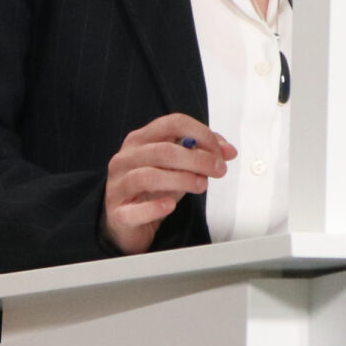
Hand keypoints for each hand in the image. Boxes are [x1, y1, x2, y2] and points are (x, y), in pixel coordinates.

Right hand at [102, 114, 233, 254]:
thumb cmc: (152, 189)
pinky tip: (170, 205)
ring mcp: (118, 185)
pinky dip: (155, 207)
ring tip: (201, 185)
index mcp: (140, 139)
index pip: (172, 124)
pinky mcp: (118, 212)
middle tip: (218, 169)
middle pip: (163, 151)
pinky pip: (134, 210)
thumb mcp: (178, 166)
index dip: (201, 134)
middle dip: (198, 159)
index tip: (219, 151)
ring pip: (149, 176)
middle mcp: (126, 158)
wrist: (126, 221)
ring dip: (182, 180)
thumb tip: (228, 151)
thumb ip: (201, 153)